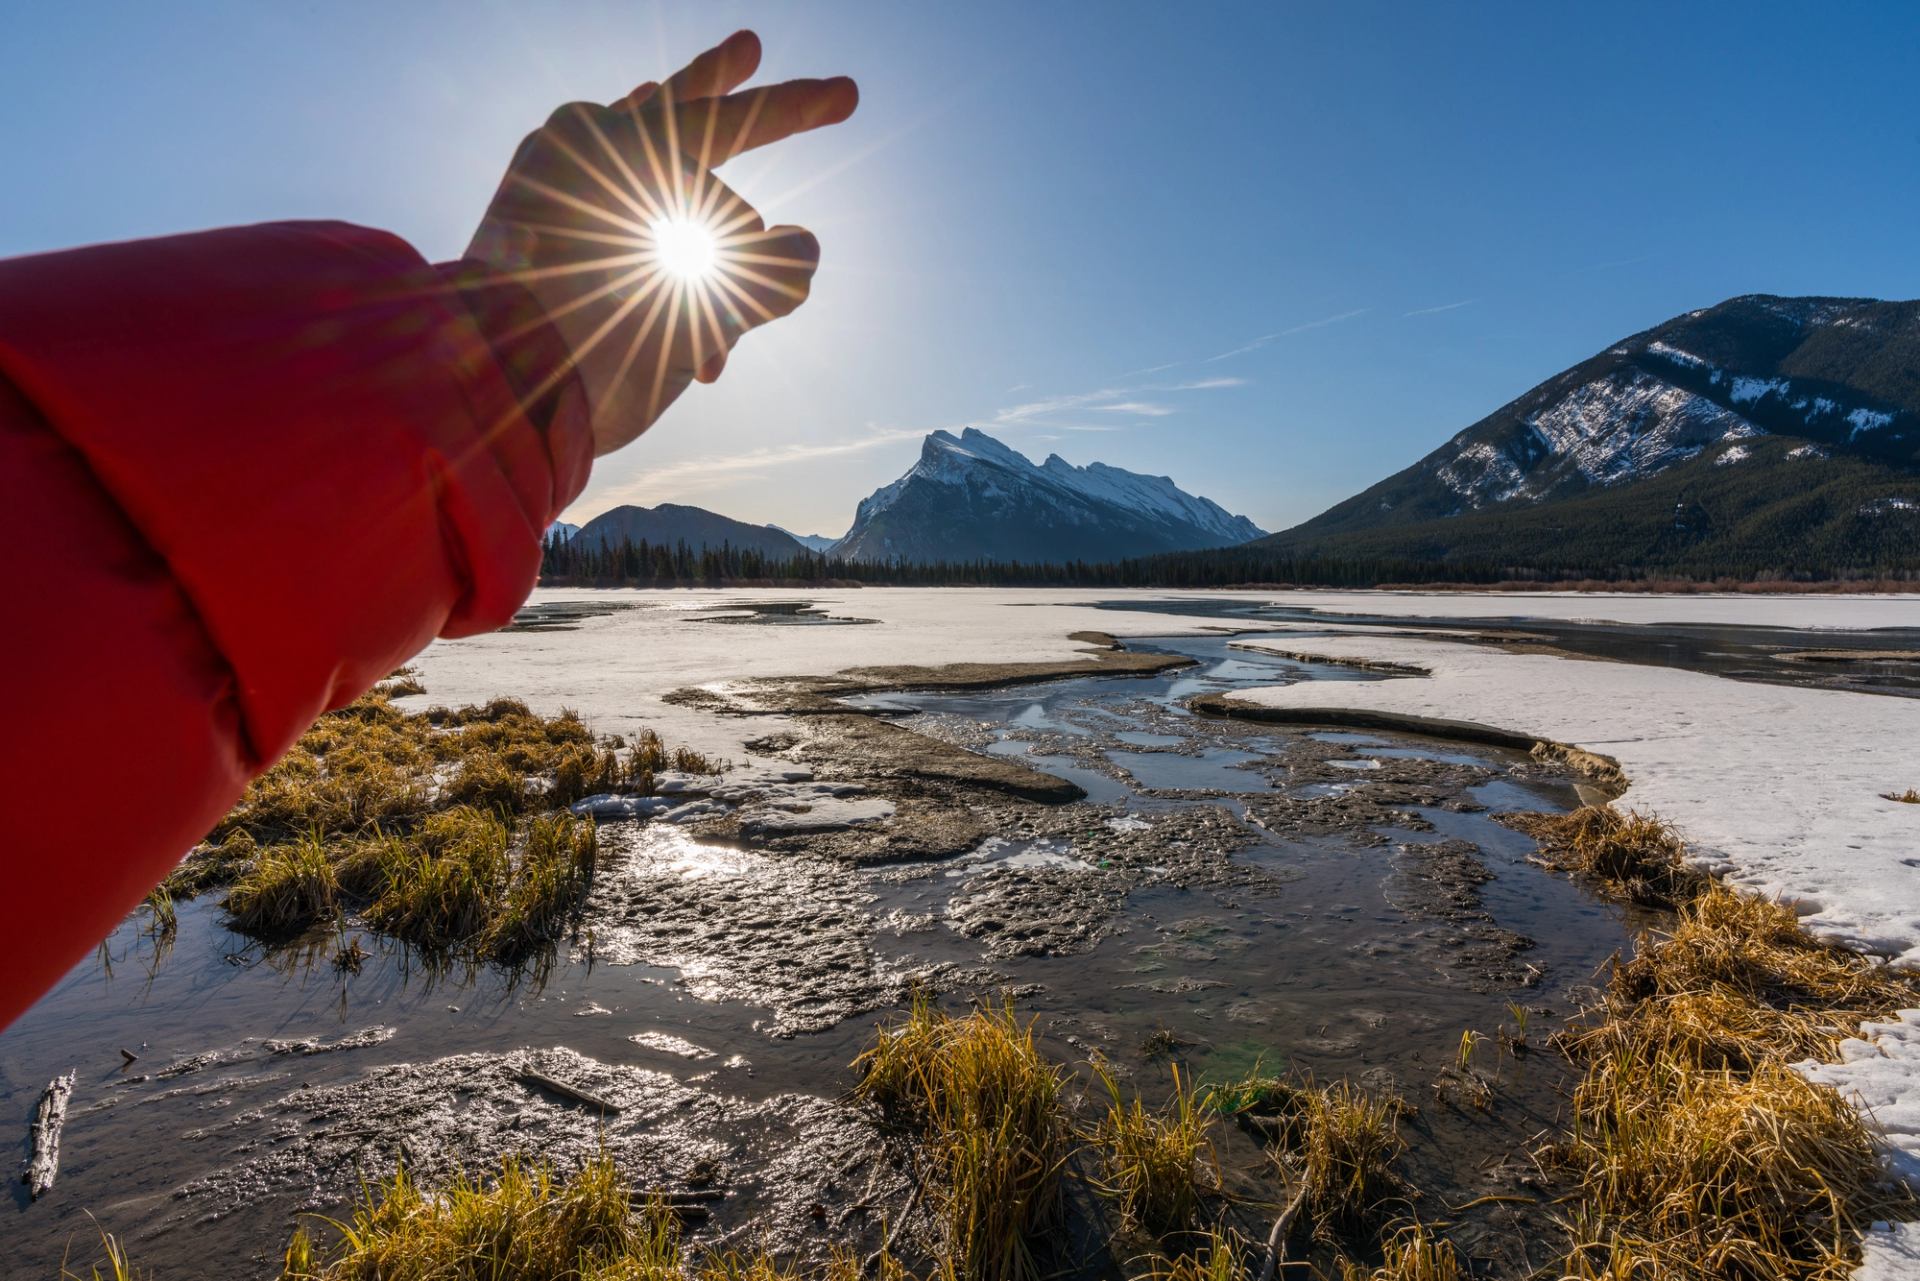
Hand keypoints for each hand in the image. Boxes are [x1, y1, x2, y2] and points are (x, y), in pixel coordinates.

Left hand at [466, 31, 856, 454]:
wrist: (485, 402)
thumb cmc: (592, 357)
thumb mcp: (694, 319)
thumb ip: (764, 277)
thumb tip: (806, 248)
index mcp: (616, 153)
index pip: (728, 122)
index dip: (794, 109)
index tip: (850, 96)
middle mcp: (576, 154)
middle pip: (674, 112)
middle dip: (720, 87)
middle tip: (746, 46)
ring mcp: (546, 186)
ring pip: (645, 175)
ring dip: (689, 185)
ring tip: (688, 112)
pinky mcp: (526, 226)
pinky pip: (600, 197)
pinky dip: (641, 208)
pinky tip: (655, 214)